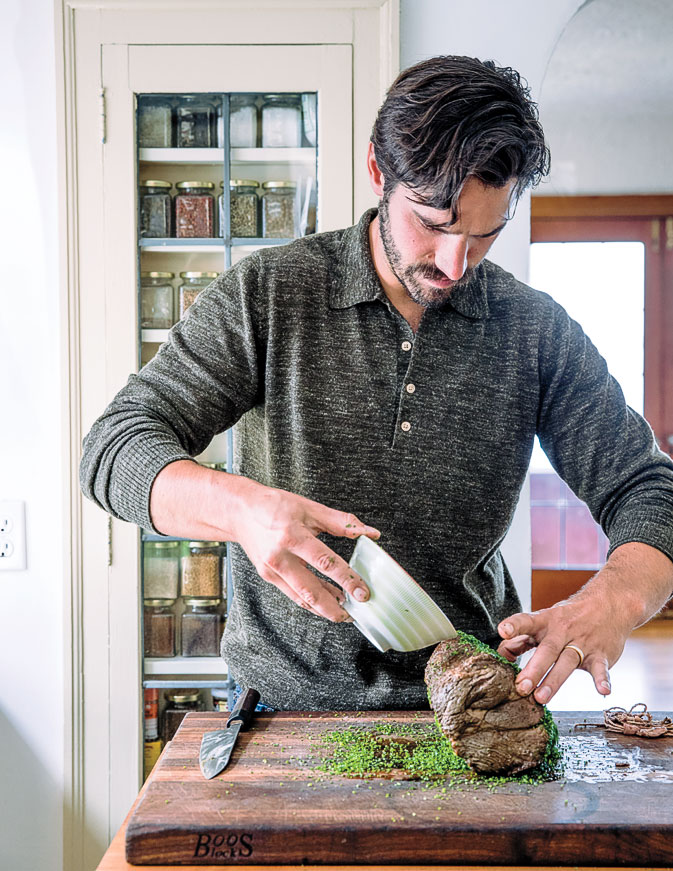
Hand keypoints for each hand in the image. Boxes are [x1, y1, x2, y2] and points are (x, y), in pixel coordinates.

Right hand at [231, 480, 379, 622]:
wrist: (240, 512)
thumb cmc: (275, 506)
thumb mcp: (310, 508)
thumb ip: (341, 522)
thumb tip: (370, 532)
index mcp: (292, 536)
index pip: (325, 563)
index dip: (346, 579)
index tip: (362, 591)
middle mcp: (279, 557)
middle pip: (310, 590)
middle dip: (334, 607)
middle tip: (354, 614)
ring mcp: (271, 570)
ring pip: (301, 598)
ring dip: (323, 609)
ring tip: (343, 612)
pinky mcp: (267, 577)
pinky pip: (292, 594)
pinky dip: (310, 602)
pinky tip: (326, 602)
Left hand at [496, 542, 672, 704]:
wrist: (609, 604)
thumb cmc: (569, 617)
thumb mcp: (544, 622)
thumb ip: (522, 639)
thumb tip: (500, 655)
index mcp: (545, 621)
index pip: (527, 621)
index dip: (514, 625)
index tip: (502, 631)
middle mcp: (562, 631)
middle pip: (547, 650)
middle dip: (534, 669)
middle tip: (521, 687)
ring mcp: (582, 642)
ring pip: (567, 662)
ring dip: (554, 680)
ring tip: (541, 697)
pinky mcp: (600, 654)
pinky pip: (600, 668)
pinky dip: (602, 679)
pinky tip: (603, 691)